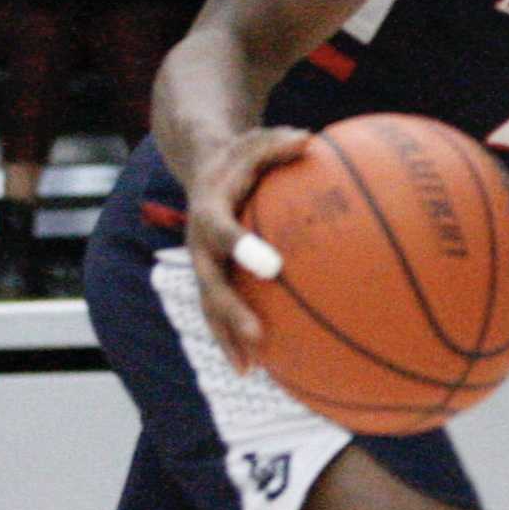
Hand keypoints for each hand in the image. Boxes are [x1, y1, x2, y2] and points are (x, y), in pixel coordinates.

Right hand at [182, 124, 311, 368]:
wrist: (203, 167)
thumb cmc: (241, 156)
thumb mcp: (255, 141)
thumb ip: (278, 143)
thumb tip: (310, 139)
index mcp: (208, 209)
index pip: (220, 230)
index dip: (241, 248)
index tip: (271, 266)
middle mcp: (198, 243)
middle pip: (209, 284)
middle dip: (230, 313)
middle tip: (257, 336)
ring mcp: (203, 265)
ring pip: (210, 307)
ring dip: (227, 338)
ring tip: (250, 370)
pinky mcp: (212, 278)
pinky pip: (221, 311)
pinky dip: (236, 338)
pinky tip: (264, 364)